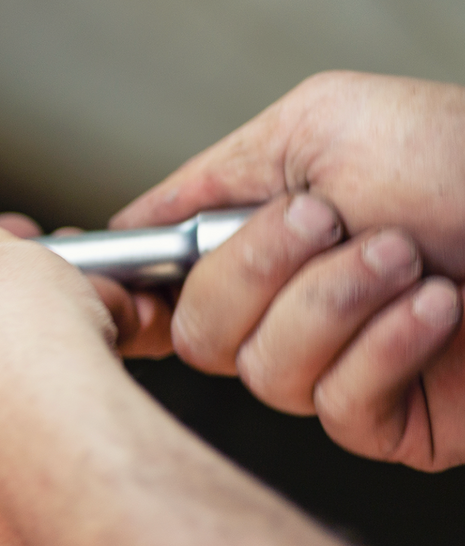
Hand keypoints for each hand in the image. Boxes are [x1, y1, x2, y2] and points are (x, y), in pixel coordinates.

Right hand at [112, 72, 464, 467]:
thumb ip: (211, 176)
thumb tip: (127, 229)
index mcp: (262, 238)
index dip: (126, 291)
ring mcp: (342, 369)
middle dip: (257, 272)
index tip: (113, 278)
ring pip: (262, 375)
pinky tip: (438, 306)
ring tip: (408, 257)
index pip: (157, 286)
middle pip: (197, 336)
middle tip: (333, 222)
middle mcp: (292, 308)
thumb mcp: (324, 121)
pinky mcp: (397, 424)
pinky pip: (339, 409)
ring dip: (335, 303)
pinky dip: (386, 348)